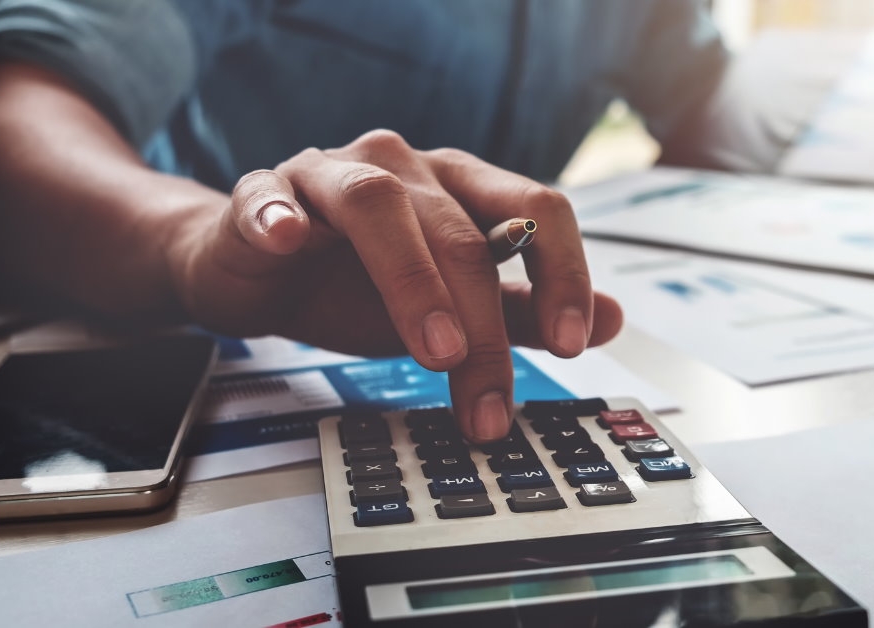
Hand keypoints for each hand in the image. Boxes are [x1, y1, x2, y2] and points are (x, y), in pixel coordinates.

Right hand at [168, 130, 623, 441]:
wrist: (259, 272)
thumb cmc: (358, 283)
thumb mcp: (452, 307)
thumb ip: (525, 311)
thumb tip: (614, 320)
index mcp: (460, 186)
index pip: (536, 209)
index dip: (563, 273)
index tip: (574, 343)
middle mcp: (404, 167)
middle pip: (460, 231)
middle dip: (483, 326)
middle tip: (489, 400)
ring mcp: (330, 174)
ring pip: (379, 206)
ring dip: (412, 279)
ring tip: (435, 350)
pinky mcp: (262, 194)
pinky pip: (270, 197)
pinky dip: (281, 215)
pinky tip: (289, 239)